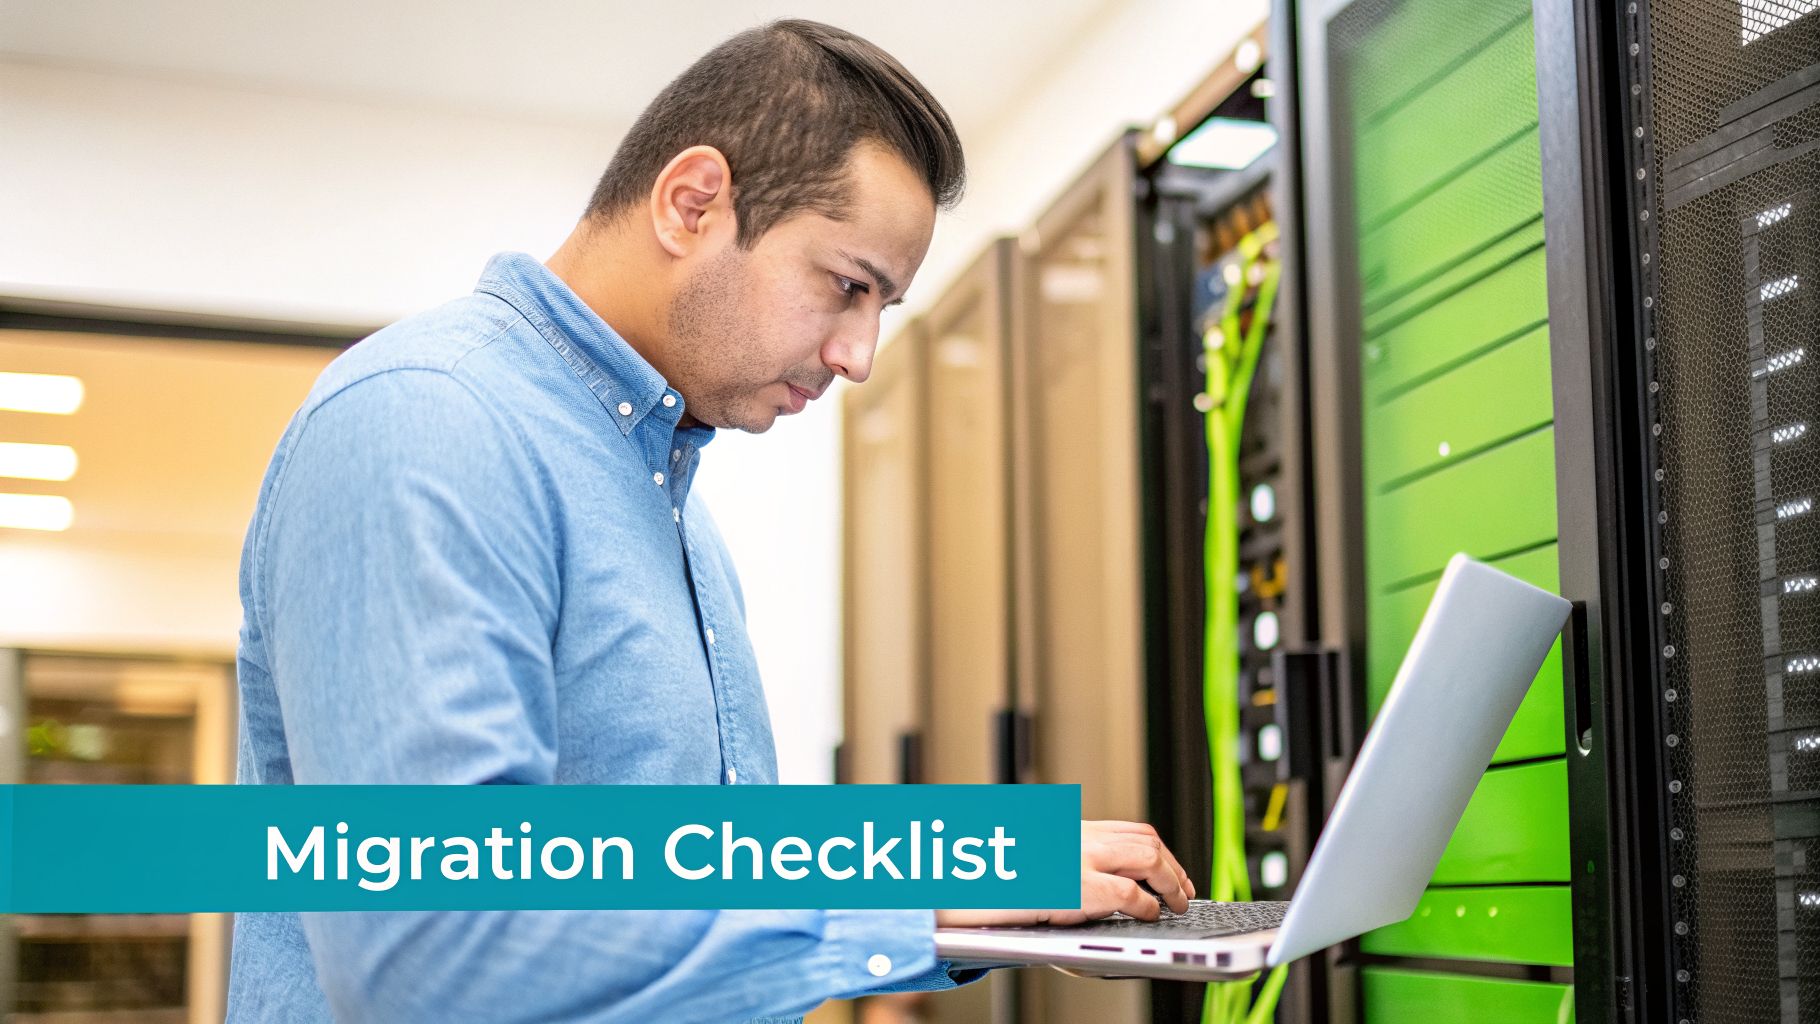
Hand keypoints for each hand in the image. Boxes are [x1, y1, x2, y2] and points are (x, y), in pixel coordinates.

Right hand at [934, 820, 1194, 927]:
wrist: (951, 886)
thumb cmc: (982, 879)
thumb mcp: (1026, 858)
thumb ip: (1060, 860)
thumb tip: (1091, 882)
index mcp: (1063, 828)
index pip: (1128, 829)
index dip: (1158, 850)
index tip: (1169, 870)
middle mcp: (1074, 835)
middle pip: (1145, 838)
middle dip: (1173, 865)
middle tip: (1184, 890)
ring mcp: (1076, 857)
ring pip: (1148, 857)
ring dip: (1171, 881)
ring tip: (1175, 903)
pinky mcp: (1076, 886)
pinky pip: (1130, 892)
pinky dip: (1146, 905)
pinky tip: (1146, 915)